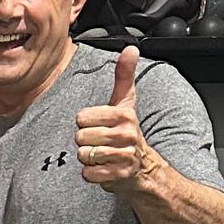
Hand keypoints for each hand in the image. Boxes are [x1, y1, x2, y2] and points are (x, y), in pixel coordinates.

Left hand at [75, 46, 156, 191]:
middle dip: (86, 142)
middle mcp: (126, 134)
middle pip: (80, 137)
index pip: (81, 117)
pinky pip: (87, 174)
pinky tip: (104, 169)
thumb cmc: (128, 132)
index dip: (86, 123)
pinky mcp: (118, 176)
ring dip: (88, 158)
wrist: (143, 169)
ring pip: (82, 155)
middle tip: (102, 143)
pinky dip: (91, 174)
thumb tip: (130, 48)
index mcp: (124, 115)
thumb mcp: (126, 102)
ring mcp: (123, 156)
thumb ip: (124, 76)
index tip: (101, 126)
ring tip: (103, 156)